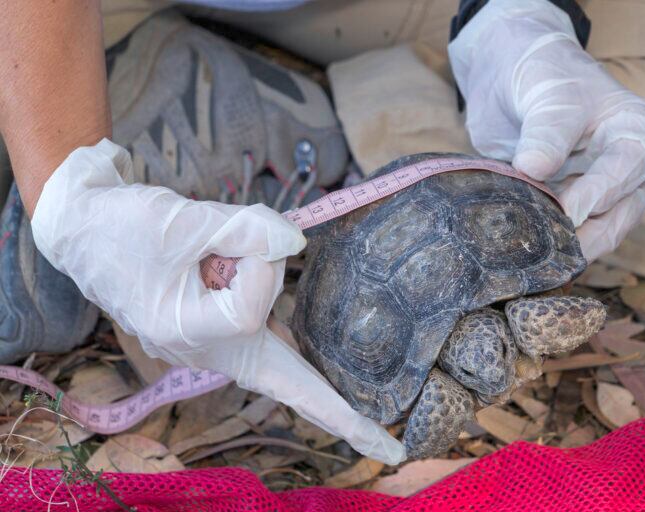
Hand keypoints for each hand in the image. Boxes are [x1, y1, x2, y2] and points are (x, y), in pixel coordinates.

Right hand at [31, 139, 405, 464]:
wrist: (86, 226)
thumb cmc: (124, 228)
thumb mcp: (184, 221)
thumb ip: (247, 230)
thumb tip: (297, 243)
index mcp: (190, 335)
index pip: (254, 306)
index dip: (257, 260)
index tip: (235, 232)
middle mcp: (209, 351)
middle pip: (291, 381)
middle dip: (340, 415)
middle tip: (391, 451)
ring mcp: (215, 344)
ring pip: (276, 327)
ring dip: (262, 281)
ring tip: (208, 253)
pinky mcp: (221, 325)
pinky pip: (262, 320)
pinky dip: (262, 291)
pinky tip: (232, 274)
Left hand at [448, 0, 644, 261]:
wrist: (513, 80)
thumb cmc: (544, 77)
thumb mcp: (548, 95)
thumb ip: (546, 130)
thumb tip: (534, 169)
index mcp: (639, 130)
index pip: (627, 170)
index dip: (596, 195)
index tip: (564, 214)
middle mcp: (632, 166)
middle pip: (622, 212)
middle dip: (588, 232)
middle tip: (552, 249)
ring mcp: (604, 191)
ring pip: (601, 231)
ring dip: (572, 244)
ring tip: (541, 256)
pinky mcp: (574, 207)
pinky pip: (573, 234)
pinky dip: (553, 244)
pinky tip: (531, 252)